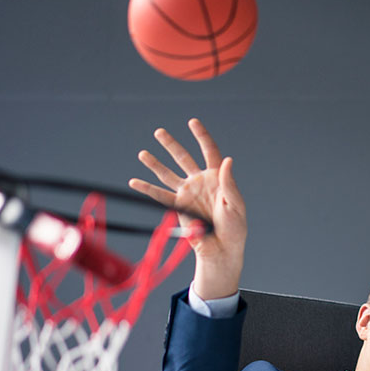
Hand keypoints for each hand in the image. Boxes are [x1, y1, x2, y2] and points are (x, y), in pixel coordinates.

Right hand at [128, 118, 246, 298]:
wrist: (222, 248)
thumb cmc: (234, 227)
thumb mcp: (235, 204)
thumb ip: (229, 182)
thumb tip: (227, 160)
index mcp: (217, 177)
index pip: (208, 151)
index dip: (201, 136)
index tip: (192, 122)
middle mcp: (200, 181)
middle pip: (183, 158)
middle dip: (171, 145)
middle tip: (159, 132)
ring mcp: (187, 193)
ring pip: (168, 174)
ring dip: (155, 164)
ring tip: (143, 153)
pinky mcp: (178, 207)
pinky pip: (160, 196)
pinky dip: (147, 189)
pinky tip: (134, 181)